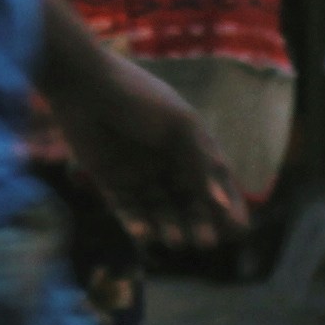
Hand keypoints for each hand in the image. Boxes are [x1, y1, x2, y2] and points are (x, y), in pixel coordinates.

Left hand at [56, 51, 248, 253]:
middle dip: (199, 224)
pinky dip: (136, 224)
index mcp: (190, 148)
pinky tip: (144, 233)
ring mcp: (139, 174)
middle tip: (206, 241)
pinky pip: (127, 210)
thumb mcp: (179, 125)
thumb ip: (202, 163)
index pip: (215, 184)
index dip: (229, 207)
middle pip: (189, 204)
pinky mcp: (110, 181)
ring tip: (176, 240)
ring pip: (160, 212)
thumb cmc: (139, 98)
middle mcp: (167, 164)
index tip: (239, 230)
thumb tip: (224, 204)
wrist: (84, 83)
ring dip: (170, 228)